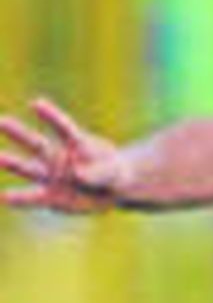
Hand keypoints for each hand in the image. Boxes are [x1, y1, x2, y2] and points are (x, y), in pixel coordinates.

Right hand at [0, 98, 124, 212]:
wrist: (109, 191)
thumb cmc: (111, 173)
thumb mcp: (112, 172)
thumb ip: (97, 173)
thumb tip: (77, 174)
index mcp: (77, 144)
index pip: (64, 127)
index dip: (51, 116)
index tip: (36, 103)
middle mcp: (58, 158)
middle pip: (37, 144)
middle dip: (19, 133)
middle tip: (2, 121)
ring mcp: (52, 177)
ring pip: (29, 169)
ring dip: (13, 163)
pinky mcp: (51, 197)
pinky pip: (33, 198)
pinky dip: (18, 199)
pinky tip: (2, 197)